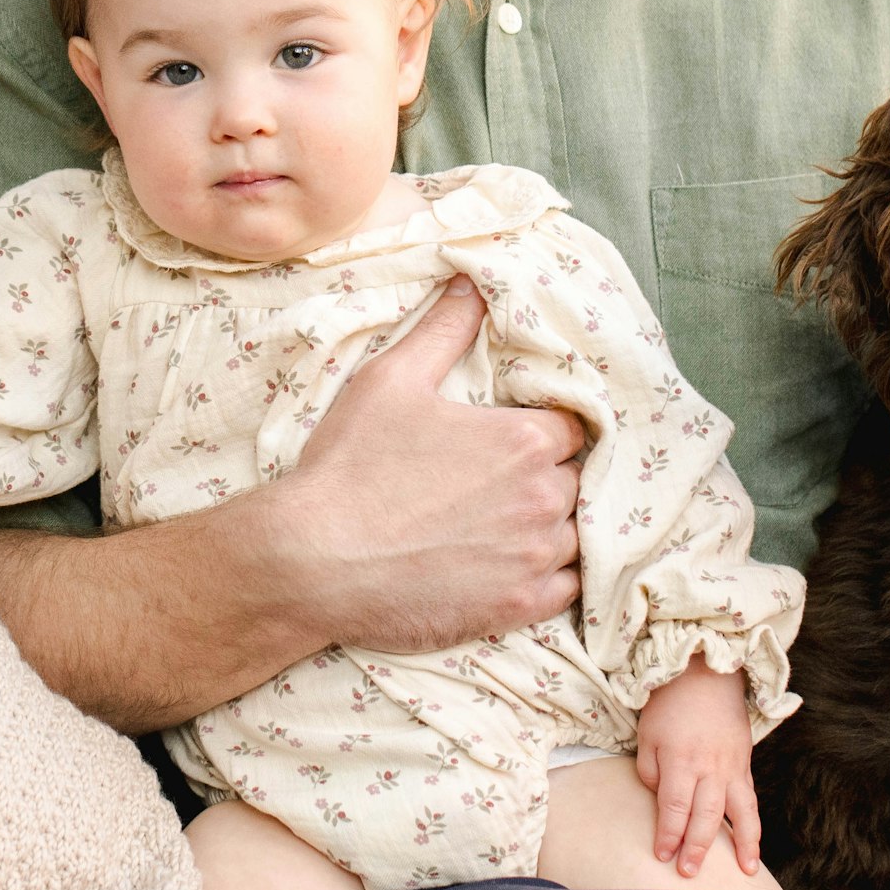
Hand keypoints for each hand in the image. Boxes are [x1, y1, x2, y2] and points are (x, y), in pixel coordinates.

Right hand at [262, 280, 583, 654]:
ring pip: (577, 532)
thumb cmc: (350, 466)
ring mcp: (534, 557)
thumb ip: (444, 328)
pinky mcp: (517, 607)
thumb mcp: (391, 379)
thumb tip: (472, 282)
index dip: (543, 425)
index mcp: (522, 438)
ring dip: (552, 524)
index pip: (570, 423)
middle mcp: (542, 497)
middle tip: (499, 479)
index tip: (513, 435)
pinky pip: (567, 588)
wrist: (313, 560)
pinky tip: (516, 564)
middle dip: (547, 473)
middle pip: (576, 477)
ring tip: (506, 522)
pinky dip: (552, 575)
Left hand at [634, 661, 760, 876]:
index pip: (675, 808)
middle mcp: (711, 768)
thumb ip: (651, 773)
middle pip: (706, 816)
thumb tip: (663, 802)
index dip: (669, 835)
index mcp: (682, 761)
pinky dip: (754, 824)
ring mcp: (732, 767)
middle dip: (698, 847)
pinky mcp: (745, 764)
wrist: (707, 675)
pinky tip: (754, 845)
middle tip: (689, 873)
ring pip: (741, 812)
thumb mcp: (647, 736)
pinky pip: (751, 799)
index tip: (662, 856)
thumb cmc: (669, 706)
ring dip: (745, 844)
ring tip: (747, 871)